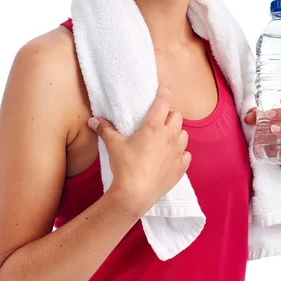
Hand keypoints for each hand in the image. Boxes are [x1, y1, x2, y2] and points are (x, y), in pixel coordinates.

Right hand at [88, 82, 191, 216]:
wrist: (135, 194)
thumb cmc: (125, 166)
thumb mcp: (113, 145)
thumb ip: (105, 130)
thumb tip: (93, 120)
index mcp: (154, 127)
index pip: (164, 102)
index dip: (164, 91)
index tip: (164, 86)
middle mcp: (170, 136)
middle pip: (177, 116)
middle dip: (170, 115)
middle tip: (159, 119)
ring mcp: (177, 152)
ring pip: (184, 134)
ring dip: (176, 133)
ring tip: (166, 137)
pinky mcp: (181, 168)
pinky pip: (186, 155)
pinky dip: (181, 153)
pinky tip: (171, 156)